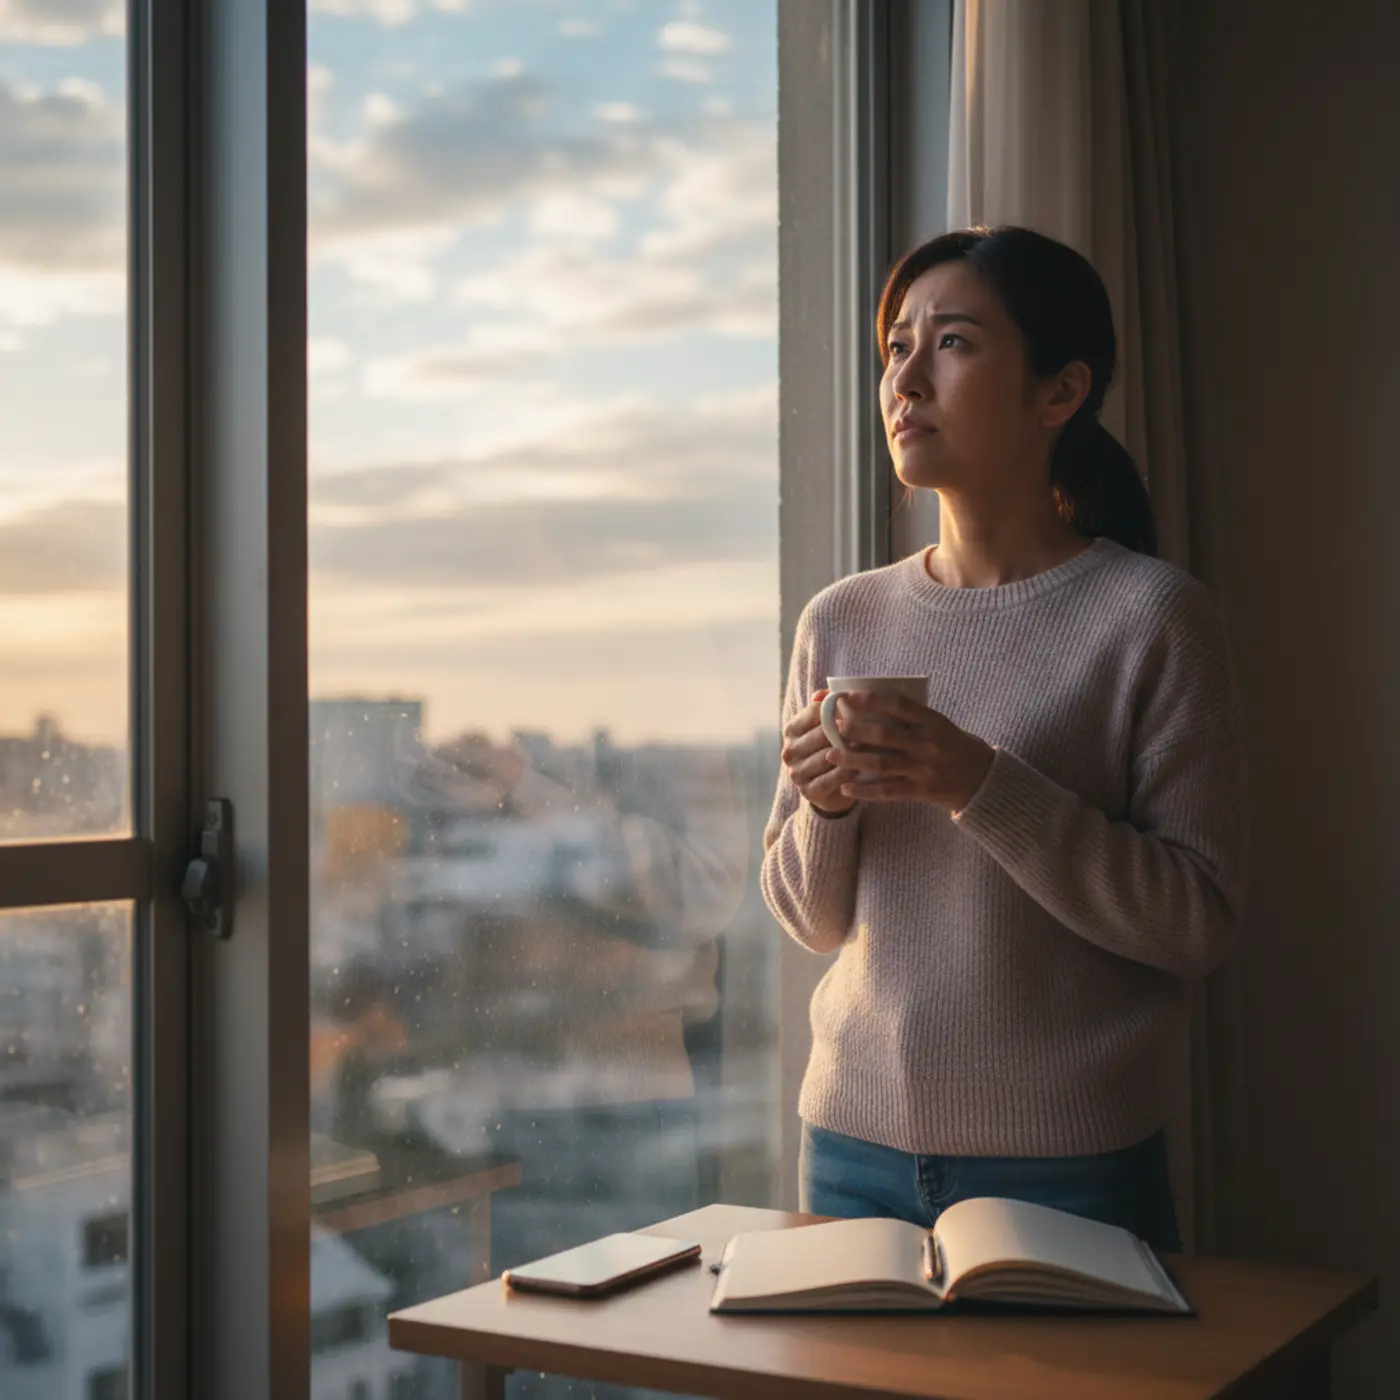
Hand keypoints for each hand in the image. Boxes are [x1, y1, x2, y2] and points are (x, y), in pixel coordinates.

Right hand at [780, 690, 859, 816]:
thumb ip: (826, 707)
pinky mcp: (808, 791)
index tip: (860, 707)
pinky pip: (831, 779)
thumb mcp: (828, 727)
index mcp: (791, 730)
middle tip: (871, 727)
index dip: (839, 709)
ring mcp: (797, 772)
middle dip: (846, 730)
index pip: (816, 712)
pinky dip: (847, 772)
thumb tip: (821, 693)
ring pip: (827, 756)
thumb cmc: (832, 749)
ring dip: (850, 751)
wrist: (832, 790)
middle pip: (821, 734)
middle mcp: (789, 751)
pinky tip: (861, 767)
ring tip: (870, 747)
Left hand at [822, 692, 994, 812]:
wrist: (983, 780)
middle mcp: (929, 744)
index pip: (900, 706)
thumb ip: (914, 718)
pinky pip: (888, 791)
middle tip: (833, 727)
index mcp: (934, 722)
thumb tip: (875, 702)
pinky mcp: (921, 791)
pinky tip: (846, 788)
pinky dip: (865, 791)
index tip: (849, 697)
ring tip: (831, 756)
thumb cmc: (956, 746)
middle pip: (886, 735)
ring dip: (853, 761)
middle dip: (856, 731)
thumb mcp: (941, 726)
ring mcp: (924, 769)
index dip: (873, 700)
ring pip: (883, 764)